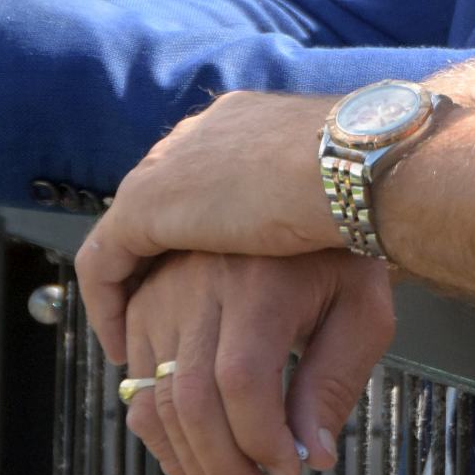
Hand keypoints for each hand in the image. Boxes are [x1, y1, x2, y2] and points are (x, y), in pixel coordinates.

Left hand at [77, 89, 342, 365]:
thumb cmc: (368, 188)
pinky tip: (127, 348)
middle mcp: (197, 138)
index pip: (204, 176)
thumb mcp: (335, 203)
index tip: (211, 280)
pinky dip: (110, 305)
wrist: (355, 166)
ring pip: (130, 239)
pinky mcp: (146, 202)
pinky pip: (106, 261)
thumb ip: (315, 226)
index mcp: (243, 126)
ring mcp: (168, 167)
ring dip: (136, 293)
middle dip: (163, 266)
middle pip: (162, 206)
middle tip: (173, 320)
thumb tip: (320, 276)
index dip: (202, 229)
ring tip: (146, 345)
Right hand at [122, 251, 394, 474]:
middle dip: (222, 473)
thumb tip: (314, 455)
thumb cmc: (340, 258)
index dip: (260, 439)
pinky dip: (165, 443)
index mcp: (258, 279)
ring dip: (190, 471)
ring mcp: (161, 296)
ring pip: (155, 403)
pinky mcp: (142, 310)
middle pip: (191, 399)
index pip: (241, 378)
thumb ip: (336, 381)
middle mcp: (198, 284)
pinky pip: (138, 390)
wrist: (301, 196)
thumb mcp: (361, 309)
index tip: (292, 474)